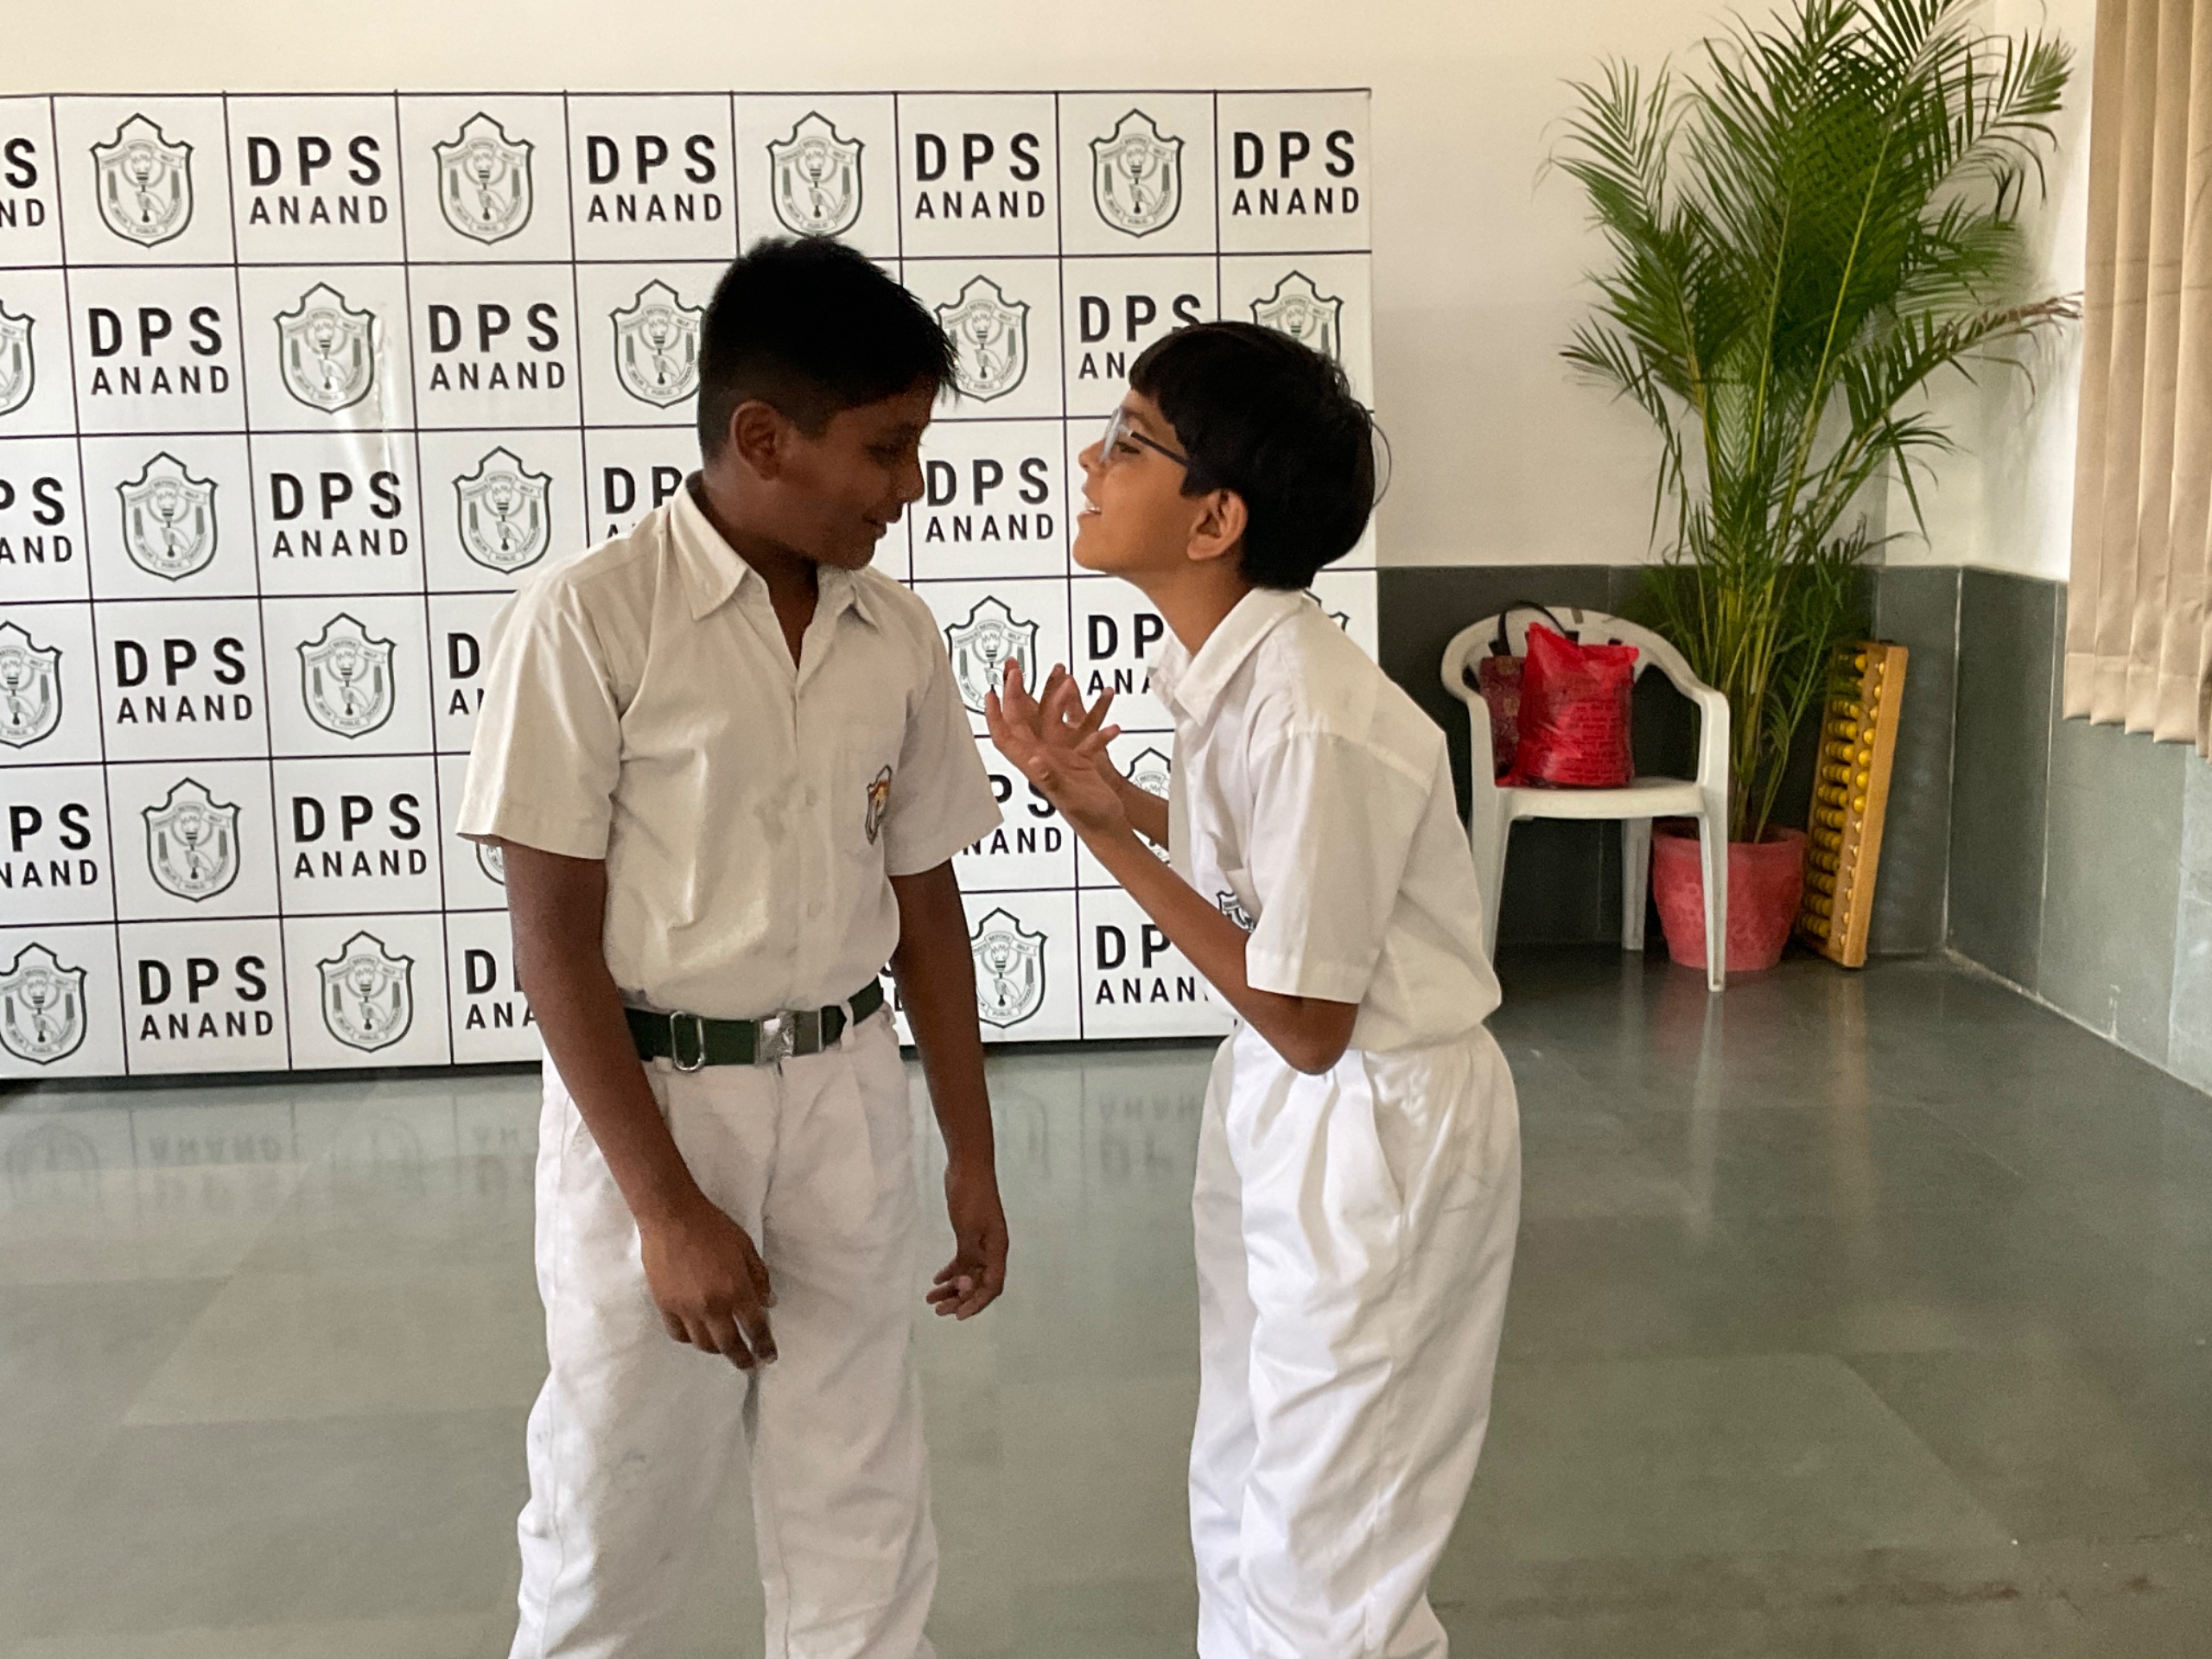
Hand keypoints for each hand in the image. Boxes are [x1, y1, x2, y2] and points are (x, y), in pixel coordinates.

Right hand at [639, 1198, 777, 1367]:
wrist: (671, 1217)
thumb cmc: (713, 1227)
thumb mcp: (746, 1247)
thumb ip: (759, 1278)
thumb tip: (768, 1304)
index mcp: (735, 1289)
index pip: (754, 1327)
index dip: (764, 1346)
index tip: (769, 1358)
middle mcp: (711, 1305)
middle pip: (728, 1344)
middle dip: (742, 1359)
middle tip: (749, 1365)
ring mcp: (686, 1309)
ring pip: (702, 1344)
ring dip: (716, 1350)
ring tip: (724, 1348)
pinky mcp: (664, 1306)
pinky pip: (678, 1334)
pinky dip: (690, 1339)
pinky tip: (697, 1335)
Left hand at [928, 1159, 1007, 1318]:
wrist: (968, 1166)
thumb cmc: (970, 1195)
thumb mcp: (967, 1229)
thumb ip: (967, 1258)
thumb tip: (964, 1286)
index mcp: (997, 1249)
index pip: (991, 1286)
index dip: (977, 1303)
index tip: (959, 1316)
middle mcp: (992, 1249)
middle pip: (979, 1284)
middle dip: (960, 1300)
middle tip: (939, 1311)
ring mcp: (981, 1241)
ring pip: (968, 1273)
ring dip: (952, 1288)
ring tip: (931, 1300)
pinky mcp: (970, 1234)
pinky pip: (962, 1260)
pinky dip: (950, 1271)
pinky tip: (936, 1279)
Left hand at [984, 660, 1129, 840]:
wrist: (1108, 827)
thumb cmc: (1088, 817)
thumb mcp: (1068, 797)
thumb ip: (1050, 779)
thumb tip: (1034, 760)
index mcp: (1035, 765)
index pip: (1007, 736)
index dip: (995, 715)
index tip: (991, 692)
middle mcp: (1044, 757)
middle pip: (1025, 720)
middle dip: (1018, 693)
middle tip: (1015, 669)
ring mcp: (1061, 755)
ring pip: (1054, 719)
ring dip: (1058, 697)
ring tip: (1065, 679)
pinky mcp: (1079, 756)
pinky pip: (1082, 730)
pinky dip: (1093, 718)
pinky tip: (1103, 711)